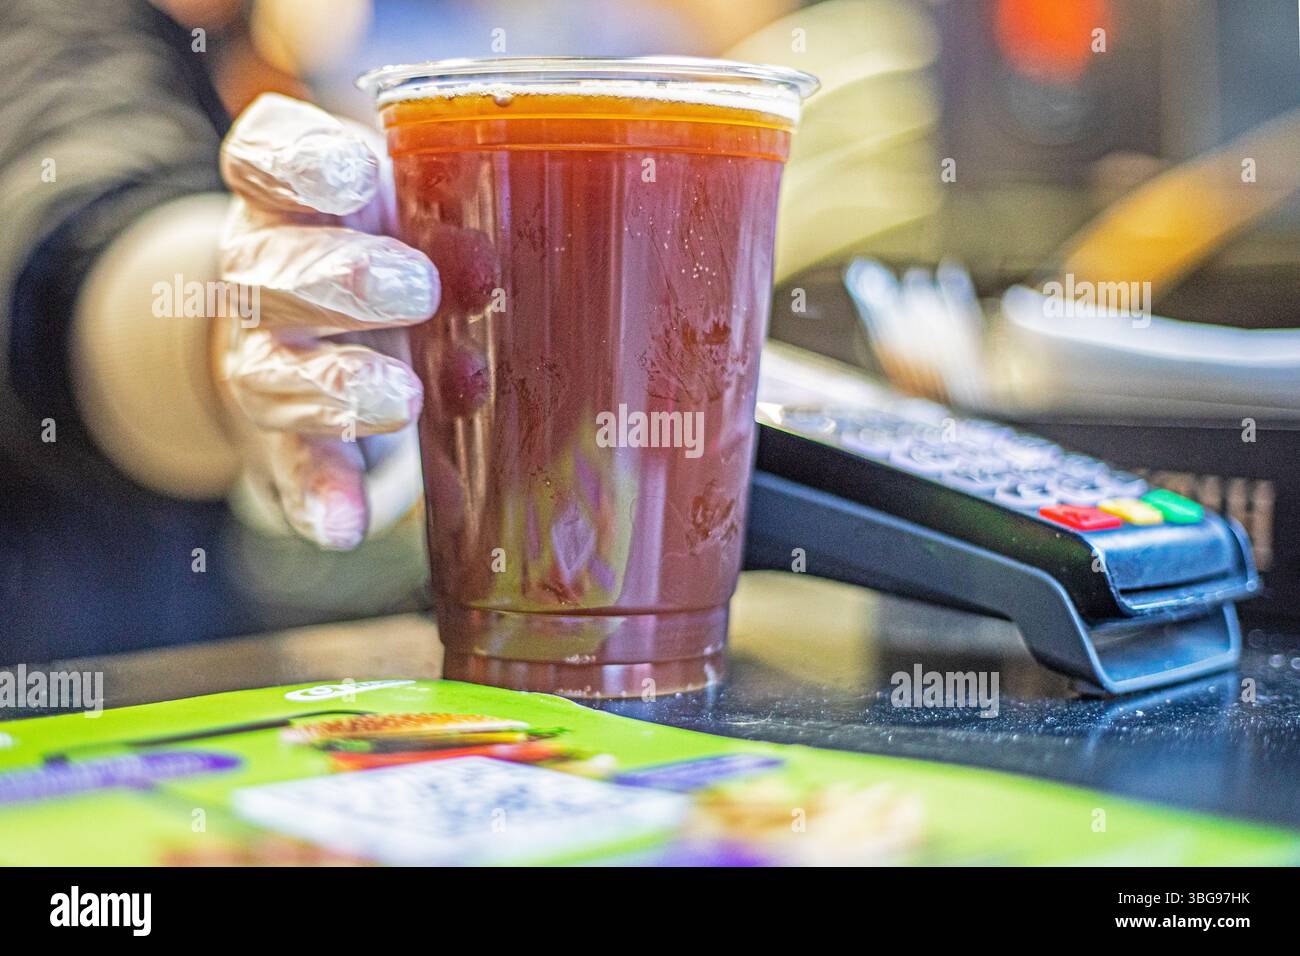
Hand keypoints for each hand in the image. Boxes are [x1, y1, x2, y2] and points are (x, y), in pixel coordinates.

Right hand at [216, 93, 437, 548]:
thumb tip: (510, 233)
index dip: (299, 165)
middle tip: (419, 291)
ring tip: (402, 401)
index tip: (353, 177)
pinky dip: (319, 498)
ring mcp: (266, 359)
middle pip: (270, 271)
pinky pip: (292, 470)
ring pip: (271, 373)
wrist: (317, 329)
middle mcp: (265, 273)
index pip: (266, 158)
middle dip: (343, 280)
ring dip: (337, 388)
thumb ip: (447, 209)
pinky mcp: (283, 438)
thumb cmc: (384, 244)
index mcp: (294, 199)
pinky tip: (342, 526)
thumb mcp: (405, 201)